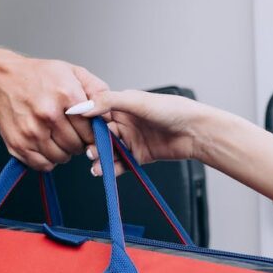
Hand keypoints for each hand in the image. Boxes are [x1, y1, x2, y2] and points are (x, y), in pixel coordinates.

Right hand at [0, 53, 107, 170]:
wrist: (1, 80)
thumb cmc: (39, 76)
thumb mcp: (72, 72)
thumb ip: (97, 90)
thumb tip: (110, 115)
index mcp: (65, 95)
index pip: (91, 129)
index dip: (93, 133)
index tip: (89, 131)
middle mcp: (48, 114)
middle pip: (77, 145)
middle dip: (79, 142)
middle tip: (72, 132)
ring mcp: (32, 132)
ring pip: (62, 158)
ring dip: (64, 152)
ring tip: (58, 136)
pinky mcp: (18, 145)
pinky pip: (43, 165)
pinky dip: (48, 160)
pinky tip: (46, 144)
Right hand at [72, 90, 211, 174]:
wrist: (195, 132)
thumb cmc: (173, 110)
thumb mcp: (137, 101)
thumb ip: (108, 102)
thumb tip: (82, 107)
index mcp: (122, 105)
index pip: (96, 113)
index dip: (86, 121)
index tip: (76, 128)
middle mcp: (125, 122)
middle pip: (100, 134)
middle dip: (92, 143)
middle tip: (90, 150)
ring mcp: (131, 140)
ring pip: (108, 151)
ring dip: (100, 158)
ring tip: (97, 164)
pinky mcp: (138, 156)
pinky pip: (119, 164)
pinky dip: (111, 169)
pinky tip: (105, 171)